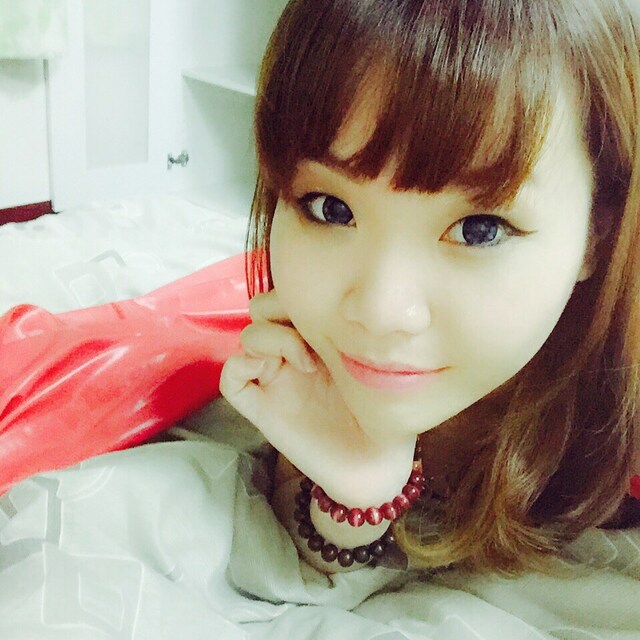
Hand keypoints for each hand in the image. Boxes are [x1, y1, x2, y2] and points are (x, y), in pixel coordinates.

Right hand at [220, 289, 415, 506]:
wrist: (375, 465)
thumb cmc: (384, 415)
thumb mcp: (377, 363)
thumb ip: (361, 330)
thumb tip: (361, 299)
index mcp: (317, 340)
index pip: (288, 297)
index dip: (299, 294)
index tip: (331, 311)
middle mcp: (292, 355)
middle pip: (261, 309)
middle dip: (282, 310)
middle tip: (313, 331)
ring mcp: (275, 380)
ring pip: (247, 336)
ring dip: (271, 337)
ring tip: (307, 360)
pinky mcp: (262, 408)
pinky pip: (231, 377)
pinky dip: (243, 365)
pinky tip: (277, 372)